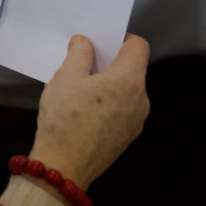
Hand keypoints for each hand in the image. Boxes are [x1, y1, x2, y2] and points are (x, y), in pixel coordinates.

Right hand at [28, 33, 149, 187]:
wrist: (64, 167)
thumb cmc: (65, 117)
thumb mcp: (66, 78)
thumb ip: (79, 54)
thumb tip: (85, 42)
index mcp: (130, 80)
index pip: (139, 46)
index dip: (121, 38)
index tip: (100, 42)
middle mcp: (141, 100)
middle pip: (133, 70)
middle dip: (111, 63)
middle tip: (83, 64)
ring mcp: (137, 122)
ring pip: (127, 91)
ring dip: (109, 85)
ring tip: (81, 90)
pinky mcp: (127, 138)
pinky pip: (123, 110)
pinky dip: (109, 104)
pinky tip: (85, 112)